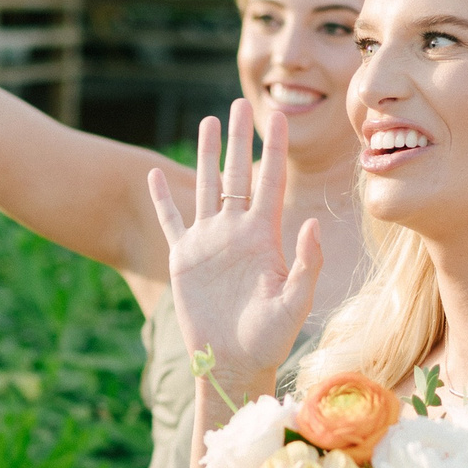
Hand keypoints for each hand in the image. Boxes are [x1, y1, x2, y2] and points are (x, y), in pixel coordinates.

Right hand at [147, 98, 321, 405]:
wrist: (235, 363)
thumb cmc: (269, 339)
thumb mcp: (294, 302)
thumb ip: (306, 264)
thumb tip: (313, 224)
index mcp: (264, 237)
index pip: (271, 181)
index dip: (275, 148)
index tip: (280, 116)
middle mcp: (237, 232)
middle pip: (238, 174)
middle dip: (240, 139)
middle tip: (241, 104)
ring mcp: (209, 243)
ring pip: (206, 187)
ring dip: (205, 156)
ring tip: (208, 122)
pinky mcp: (184, 259)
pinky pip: (172, 222)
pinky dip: (162, 200)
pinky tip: (153, 177)